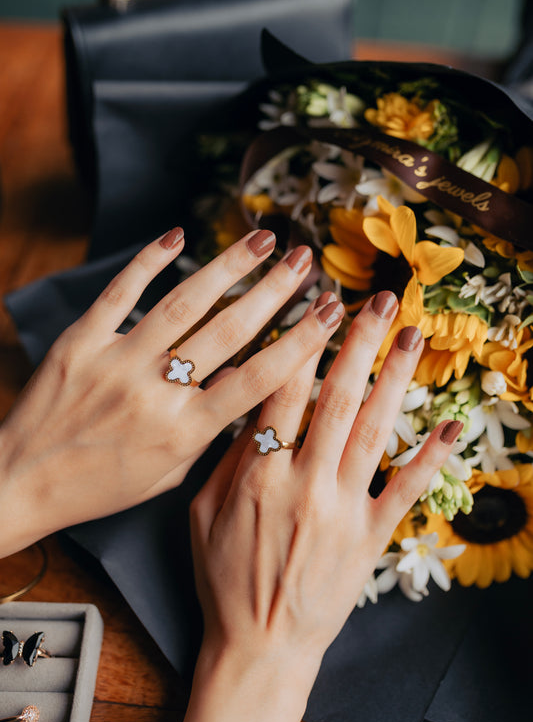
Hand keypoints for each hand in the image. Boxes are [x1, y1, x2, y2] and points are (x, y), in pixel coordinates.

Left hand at [0, 227, 342, 556]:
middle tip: (305, 261)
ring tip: (263, 239)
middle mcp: (156, 394)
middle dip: (274, 292)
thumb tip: (244, 389)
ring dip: (228, 267)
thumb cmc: (100, 486)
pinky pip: (120, 293)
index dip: (301, 340)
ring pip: (183, 304)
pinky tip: (178, 235)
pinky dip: (150, 261)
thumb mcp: (168, 475)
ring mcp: (116, 363)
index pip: (257, 378)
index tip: (330, 311)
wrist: (21, 482)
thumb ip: (208, 433)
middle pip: (229, 332)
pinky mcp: (81, 342)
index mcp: (184, 432)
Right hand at [167, 291, 461, 721]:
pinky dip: (432, 456)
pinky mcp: (371, 536)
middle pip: (337, 397)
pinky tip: (452, 423)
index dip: (301, 341)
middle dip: (357, 342)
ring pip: (374, 429)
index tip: (315, 304)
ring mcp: (343, 508)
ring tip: (410, 334)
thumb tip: (244, 402)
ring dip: (394, 377)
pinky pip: (406, 489)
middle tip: (376, 299)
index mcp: (257, 474)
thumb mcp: (203, 513)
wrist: (260, 645)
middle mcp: (304, 482)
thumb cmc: (224, 578)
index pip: (282, 390)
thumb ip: (225, 457)